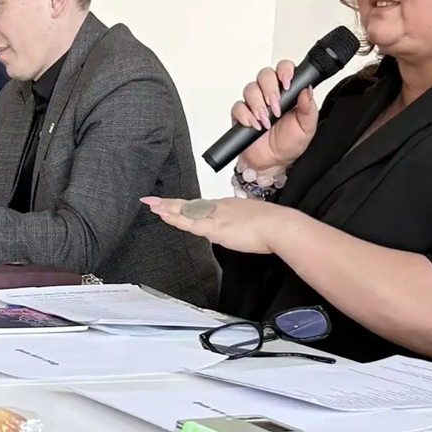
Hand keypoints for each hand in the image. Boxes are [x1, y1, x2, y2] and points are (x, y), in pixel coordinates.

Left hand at [141, 195, 282, 253]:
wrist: (280, 225)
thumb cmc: (272, 226)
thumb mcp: (251, 221)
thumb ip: (238, 225)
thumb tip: (232, 231)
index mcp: (227, 206)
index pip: (200, 206)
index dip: (184, 206)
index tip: (171, 205)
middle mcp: (219, 208)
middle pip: (189, 206)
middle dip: (169, 204)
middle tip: (151, 201)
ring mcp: (216, 216)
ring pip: (187, 212)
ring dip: (168, 209)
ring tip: (151, 205)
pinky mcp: (216, 227)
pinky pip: (192, 223)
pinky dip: (177, 219)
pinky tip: (165, 216)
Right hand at [229, 61, 319, 171]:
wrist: (273, 163)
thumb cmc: (290, 143)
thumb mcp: (306, 127)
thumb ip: (308, 108)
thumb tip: (307, 89)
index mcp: (288, 92)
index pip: (284, 68)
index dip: (284, 71)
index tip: (287, 84)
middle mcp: (270, 93)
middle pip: (264, 75)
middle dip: (269, 90)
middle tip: (275, 107)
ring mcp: (255, 103)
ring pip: (250, 89)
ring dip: (258, 105)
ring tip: (266, 121)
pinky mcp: (241, 114)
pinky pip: (238, 106)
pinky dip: (246, 116)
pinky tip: (255, 125)